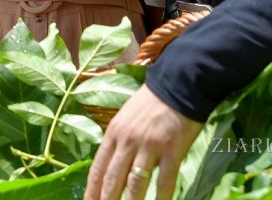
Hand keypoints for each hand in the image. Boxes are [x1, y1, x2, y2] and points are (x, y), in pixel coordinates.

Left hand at [85, 84, 202, 199]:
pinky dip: (161, 198)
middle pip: (112, 179)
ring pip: (134, 183)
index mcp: (114, 133)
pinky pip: (164, 180)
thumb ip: (118, 141)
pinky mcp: (171, 149)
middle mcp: (127, 140)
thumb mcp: (126, 117)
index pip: (98, 169)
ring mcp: (149, 145)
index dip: (92, 191)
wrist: (179, 83)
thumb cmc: (152, 102)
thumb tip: (111, 166)